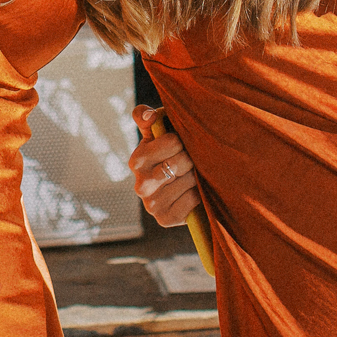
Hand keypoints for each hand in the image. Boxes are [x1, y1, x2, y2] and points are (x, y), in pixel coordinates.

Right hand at [129, 105, 201, 226]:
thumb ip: (149, 118)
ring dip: (198, 176)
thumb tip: (149, 116)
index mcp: (137, 160)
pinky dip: (200, 195)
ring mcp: (151, 205)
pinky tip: (196, 192)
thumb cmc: (173, 153)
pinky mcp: (166, 219)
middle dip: (192, 159)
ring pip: (188, 181)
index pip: (171, 142)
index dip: (183, 140)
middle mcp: (140, 184)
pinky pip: (192, 200)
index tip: (182, 143)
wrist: (184, 187)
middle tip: (192, 161)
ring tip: (194, 175)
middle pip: (180, 162)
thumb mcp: (160, 132)